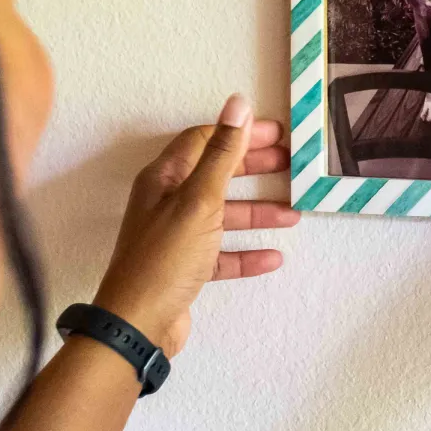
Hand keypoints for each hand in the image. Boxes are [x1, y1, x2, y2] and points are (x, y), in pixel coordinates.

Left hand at [93, 95, 296, 357]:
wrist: (137, 327)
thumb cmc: (166, 256)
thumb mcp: (199, 199)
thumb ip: (222, 153)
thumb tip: (238, 104)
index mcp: (165, 177)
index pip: (205, 140)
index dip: (240, 133)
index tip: (276, 133)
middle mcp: (168, 201)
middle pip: (217, 174)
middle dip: (254, 168)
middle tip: (290, 164)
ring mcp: (176, 235)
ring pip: (222, 215)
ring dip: (257, 212)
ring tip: (292, 214)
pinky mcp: (185, 267)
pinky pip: (221, 253)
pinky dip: (246, 253)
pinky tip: (274, 257)